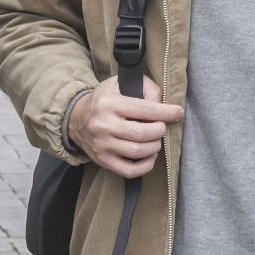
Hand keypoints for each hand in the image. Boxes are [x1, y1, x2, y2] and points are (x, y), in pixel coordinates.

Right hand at [68, 77, 183, 179]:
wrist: (76, 118)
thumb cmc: (105, 100)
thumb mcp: (120, 83)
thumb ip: (145, 87)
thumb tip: (163, 104)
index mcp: (109, 103)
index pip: (145, 110)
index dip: (166, 112)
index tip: (178, 112)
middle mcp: (104, 125)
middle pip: (142, 133)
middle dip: (159, 130)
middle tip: (161, 127)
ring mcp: (103, 145)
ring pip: (138, 151)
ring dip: (155, 146)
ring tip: (155, 139)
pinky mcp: (103, 160)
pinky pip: (130, 171)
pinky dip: (146, 166)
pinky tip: (149, 155)